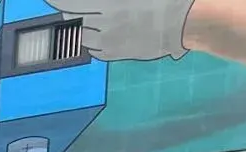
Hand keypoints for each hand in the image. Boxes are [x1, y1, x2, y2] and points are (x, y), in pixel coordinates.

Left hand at [49, 0, 195, 61]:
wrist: (189, 20)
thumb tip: (92, 3)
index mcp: (110, 2)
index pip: (70, 3)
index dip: (57, 1)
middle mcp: (105, 21)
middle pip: (72, 17)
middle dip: (71, 10)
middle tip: (77, 6)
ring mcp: (109, 39)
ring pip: (82, 34)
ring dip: (83, 25)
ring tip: (98, 17)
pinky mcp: (116, 53)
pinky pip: (94, 49)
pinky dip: (93, 40)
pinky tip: (105, 31)